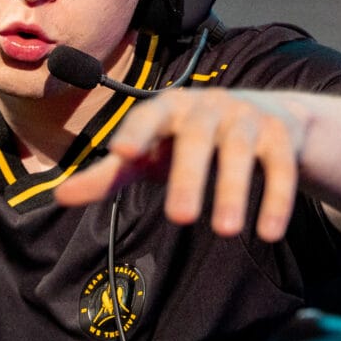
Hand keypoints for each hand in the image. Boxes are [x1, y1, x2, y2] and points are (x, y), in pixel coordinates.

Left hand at [54, 88, 304, 240]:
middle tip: (180, 219)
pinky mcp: (281, 135)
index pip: (149, 115)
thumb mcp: (151, 154)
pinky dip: (277, 198)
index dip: (137, 131)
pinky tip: (269, 233)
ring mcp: (247, 118)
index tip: (122, 152)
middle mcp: (209, 107)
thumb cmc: (189, 142)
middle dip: (189, 176)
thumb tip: (59, 196)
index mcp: (169, 109)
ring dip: (234, 190)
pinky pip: (281, 165)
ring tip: (226, 232)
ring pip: (240, 150)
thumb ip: (109, 175)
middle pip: (197, 137)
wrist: (267, 118)